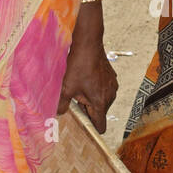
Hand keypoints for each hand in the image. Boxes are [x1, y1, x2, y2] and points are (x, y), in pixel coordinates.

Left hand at [56, 19, 117, 133]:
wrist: (88, 44)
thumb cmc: (78, 66)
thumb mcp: (66, 87)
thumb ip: (61, 105)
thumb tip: (59, 114)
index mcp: (100, 102)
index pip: (100, 126)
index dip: (91, 127)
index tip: (82, 125)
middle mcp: (110, 96)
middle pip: (100, 113)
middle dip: (88, 109)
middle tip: (75, 99)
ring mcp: (113, 86)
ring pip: (102, 101)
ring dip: (91, 99)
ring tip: (80, 87)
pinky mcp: (112, 77)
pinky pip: (105, 90)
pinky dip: (96, 89)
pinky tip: (86, 79)